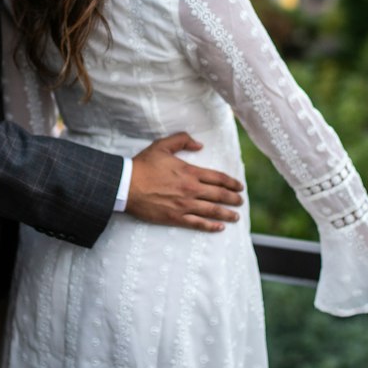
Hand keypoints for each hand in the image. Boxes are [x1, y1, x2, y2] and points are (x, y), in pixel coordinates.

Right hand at [127, 133, 243, 231]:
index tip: (239, 186)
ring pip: (212, 211)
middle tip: (240, 201)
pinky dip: (210, 226)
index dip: (232, 183)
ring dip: (227, 214)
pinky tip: (219, 228)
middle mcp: (191, 189)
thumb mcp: (162, 145)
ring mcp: (184, 205)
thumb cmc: (143, 165)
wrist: (127, 185)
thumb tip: (199, 145)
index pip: (218, 178)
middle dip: (233, 199)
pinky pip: (197, 224)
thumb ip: (182, 140)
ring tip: (236, 216)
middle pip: (219, 195)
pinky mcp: (175, 217)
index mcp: (190, 172)